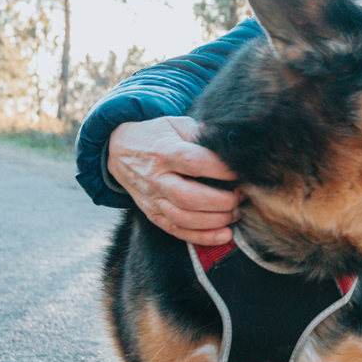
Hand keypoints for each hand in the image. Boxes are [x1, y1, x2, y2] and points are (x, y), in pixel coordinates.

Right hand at [108, 116, 242, 245]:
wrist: (119, 149)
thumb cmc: (156, 135)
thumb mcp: (176, 124)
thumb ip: (201, 134)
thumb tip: (228, 145)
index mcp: (164, 152)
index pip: (195, 163)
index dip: (222, 170)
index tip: (242, 173)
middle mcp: (156, 178)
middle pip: (190, 197)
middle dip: (223, 201)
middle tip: (242, 196)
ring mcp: (152, 199)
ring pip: (184, 219)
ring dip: (216, 221)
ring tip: (236, 213)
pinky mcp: (151, 214)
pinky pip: (176, 231)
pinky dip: (201, 238)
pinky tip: (224, 235)